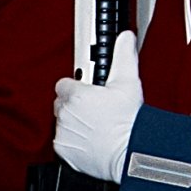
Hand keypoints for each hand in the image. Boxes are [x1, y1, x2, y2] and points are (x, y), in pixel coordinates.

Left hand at [54, 28, 141, 183]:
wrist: (128, 153)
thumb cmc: (128, 121)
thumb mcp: (128, 82)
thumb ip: (123, 56)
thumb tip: (124, 37)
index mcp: (76, 94)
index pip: (64, 84)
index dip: (76, 88)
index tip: (87, 92)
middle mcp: (65, 113)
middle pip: (62, 103)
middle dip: (74, 105)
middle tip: (94, 110)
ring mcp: (63, 132)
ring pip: (62, 122)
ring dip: (74, 123)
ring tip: (95, 126)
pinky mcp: (63, 150)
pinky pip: (62, 141)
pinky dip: (73, 141)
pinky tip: (90, 139)